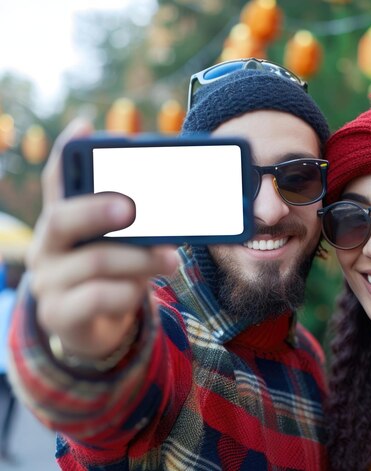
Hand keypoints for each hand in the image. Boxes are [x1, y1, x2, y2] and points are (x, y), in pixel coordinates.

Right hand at [26, 120, 178, 359]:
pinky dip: (128, 292)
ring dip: (140, 259)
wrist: (96, 327)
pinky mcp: (59, 314)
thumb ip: (141, 224)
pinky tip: (140, 290)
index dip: (65, 153)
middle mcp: (47, 246)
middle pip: (60, 219)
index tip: (85, 126)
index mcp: (64, 220)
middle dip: (98, 209)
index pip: (56, 181)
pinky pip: (98, 298)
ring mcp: (48, 281)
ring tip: (170, 259)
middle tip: (132, 208)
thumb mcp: (126, 245)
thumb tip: (183, 204)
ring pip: (94, 261)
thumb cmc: (116, 273)